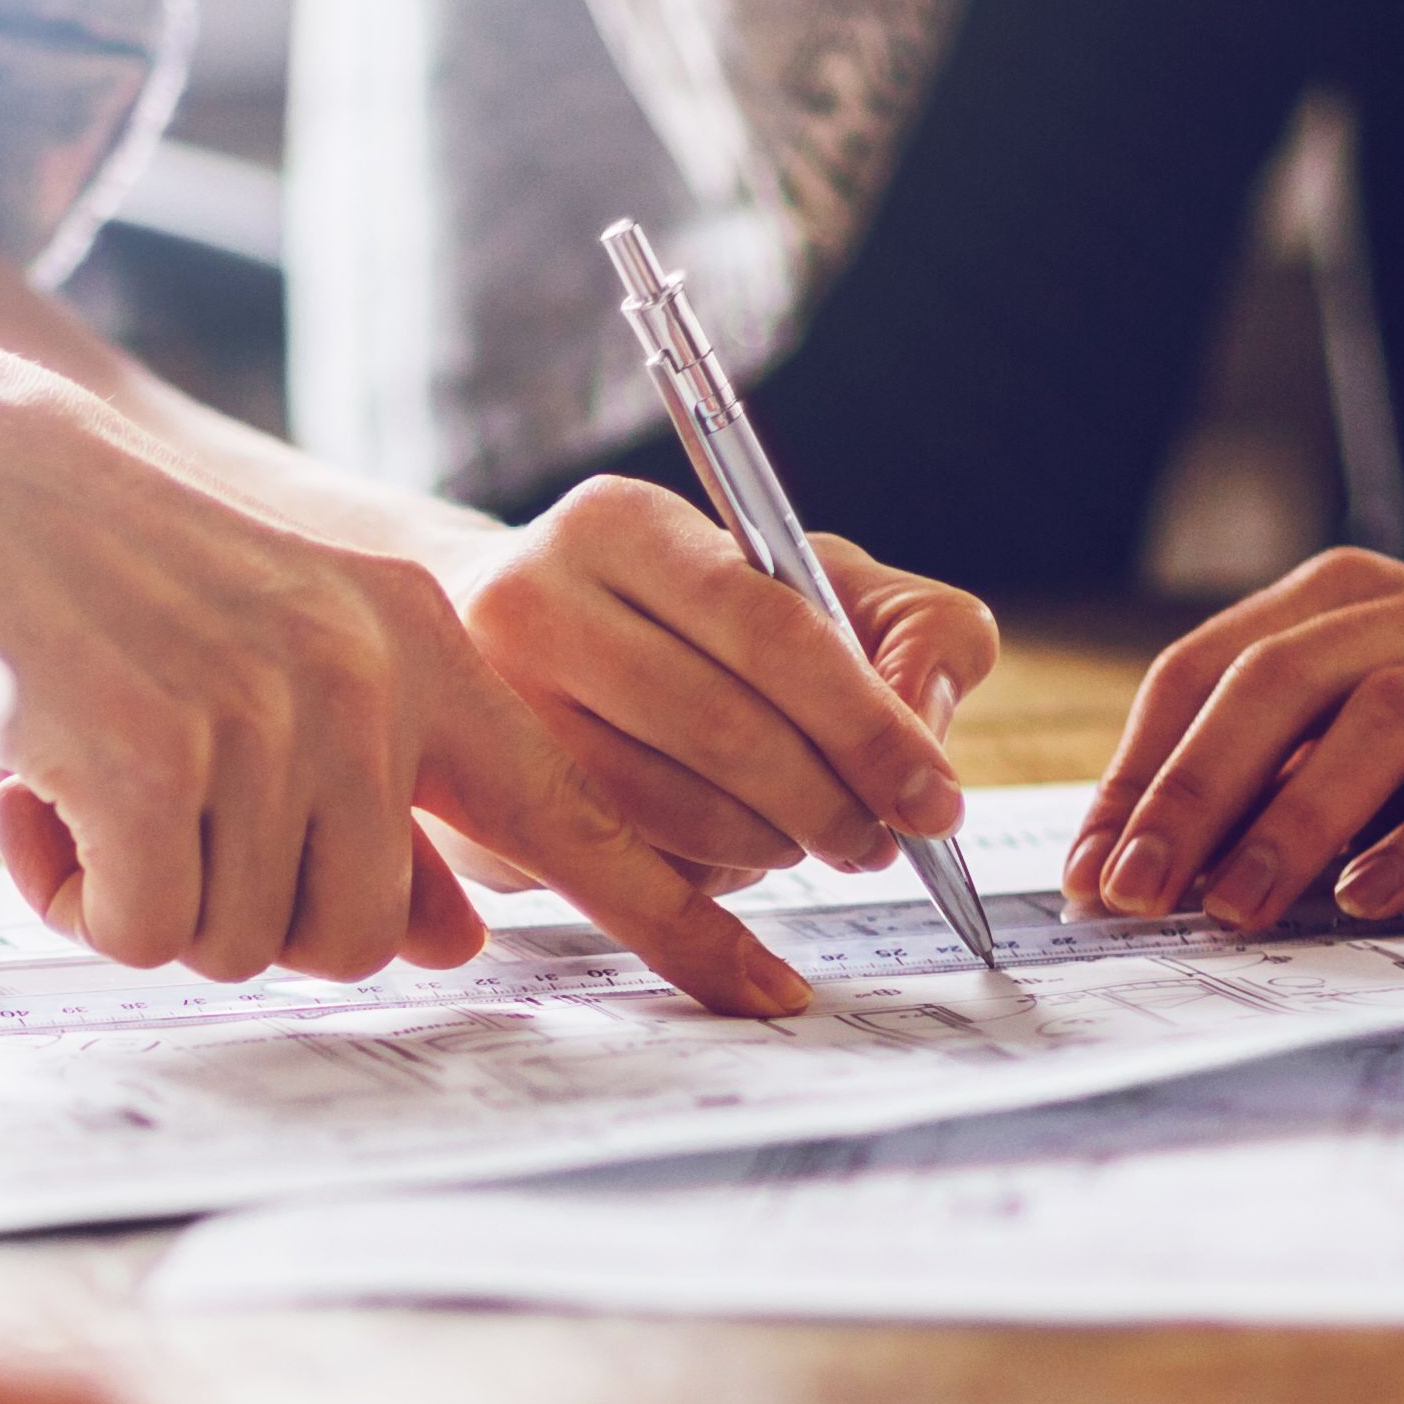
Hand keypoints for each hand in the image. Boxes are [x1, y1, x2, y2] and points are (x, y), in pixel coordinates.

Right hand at [0, 244, 803, 1013]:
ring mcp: (265, 714)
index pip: (586, 815)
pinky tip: (31, 782)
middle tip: (144, 802)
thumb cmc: (87, 569)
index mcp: (419, 642)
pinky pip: (140, 932)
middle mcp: (369, 675)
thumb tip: (463, 935)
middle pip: (360, 934)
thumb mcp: (272, 654)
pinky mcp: (152, 754)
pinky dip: (69, 892)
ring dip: (142, 893)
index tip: (778, 1000)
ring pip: (239, 943)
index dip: (681, 922)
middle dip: (240, 908)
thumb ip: (381, 787)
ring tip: (79, 766)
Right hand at [449, 478, 997, 884]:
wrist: (483, 646)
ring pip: (669, 810)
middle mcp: (531, 600)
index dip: (866, 724)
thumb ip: (908, 627)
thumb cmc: (680, 620)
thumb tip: (924, 725)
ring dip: (768, 847)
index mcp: (619, 523)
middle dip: (829, 803)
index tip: (935, 799)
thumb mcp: (803, 582)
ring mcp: (486, 708)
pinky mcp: (469, 805)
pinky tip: (724, 855)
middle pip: (721, 727)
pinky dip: (701, 879)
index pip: (769, 625)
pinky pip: (620, 866)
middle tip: (880, 841)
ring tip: (799, 840)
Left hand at [1066, 549, 1403, 932]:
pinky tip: (1370, 895)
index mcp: (1347, 598)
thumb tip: (1140, 859)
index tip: (1092, 867)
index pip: (1208, 669)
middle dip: (1192, 791)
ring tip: (1234, 907)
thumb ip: (1279, 767)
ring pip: (1386, 722)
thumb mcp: (1379, 719)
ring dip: (1295, 819)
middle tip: (1138, 889)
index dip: (1139, 769)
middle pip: (1280, 683)